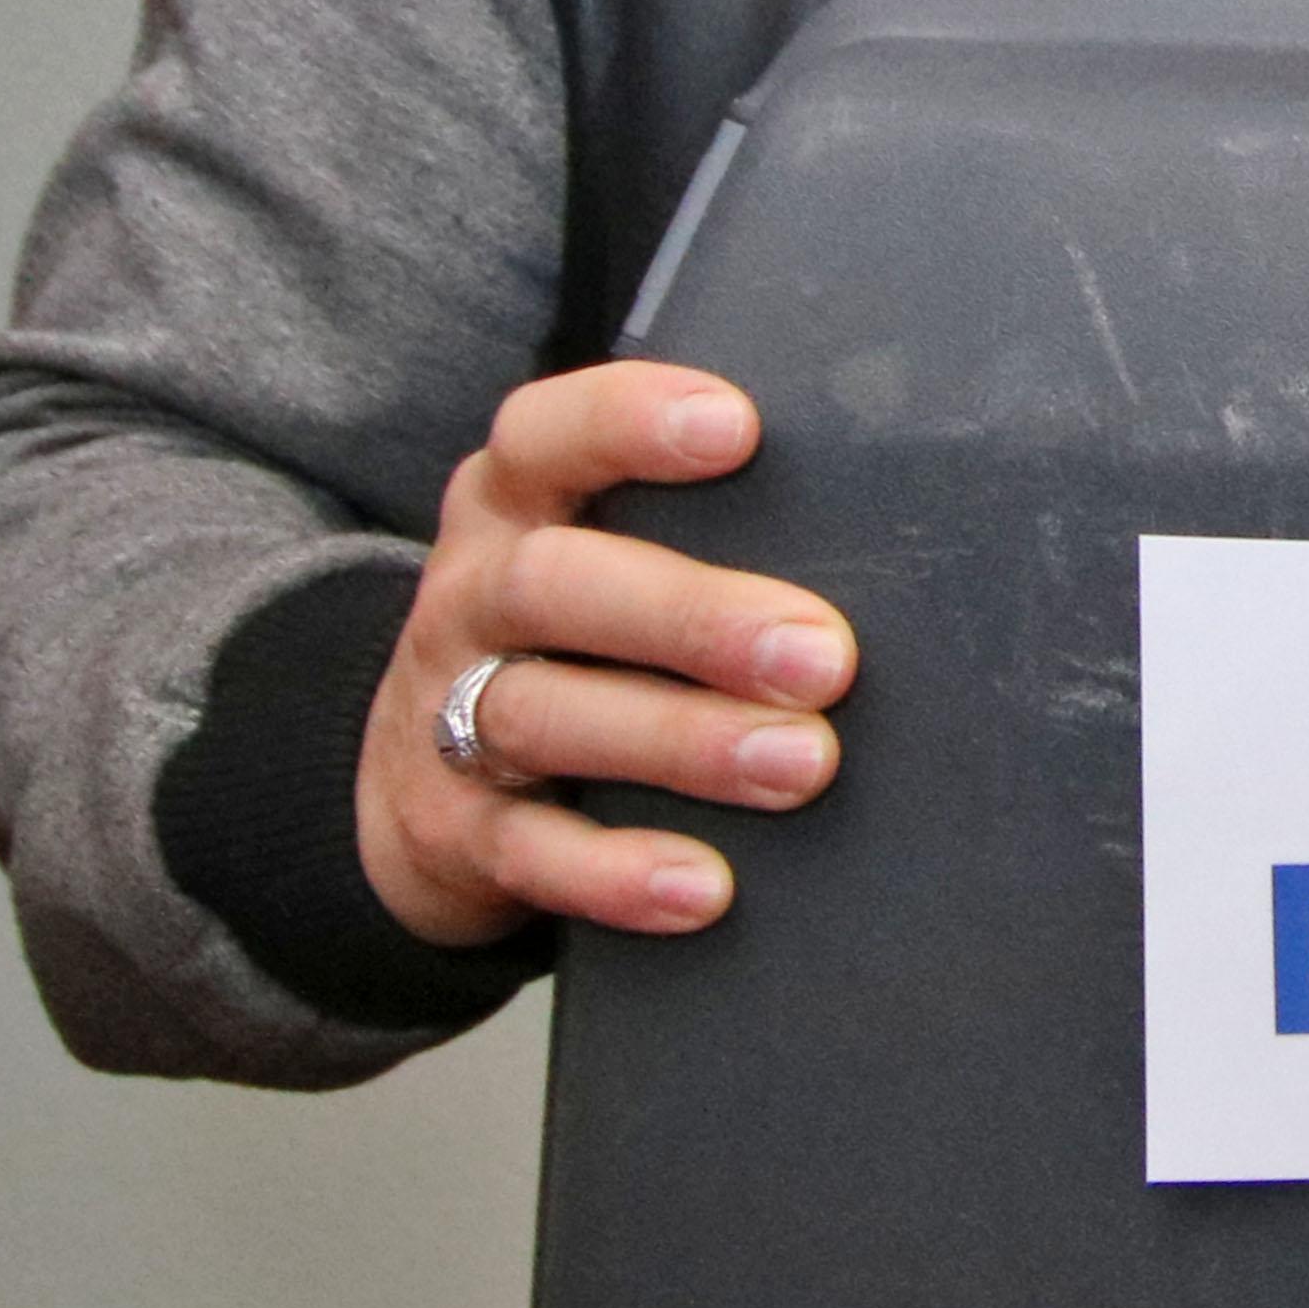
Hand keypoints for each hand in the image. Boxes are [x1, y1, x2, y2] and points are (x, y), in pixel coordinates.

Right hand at [354, 361, 858, 946]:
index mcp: (516, 506)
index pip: (545, 435)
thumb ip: (707, 526)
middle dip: (696, 616)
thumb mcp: (601, 552)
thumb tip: (894, 528)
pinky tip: (705, 886)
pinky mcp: (452, 833)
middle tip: (824, 655)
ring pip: (543, 717)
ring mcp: (447, 717)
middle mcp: (470, 599)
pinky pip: (529, 853)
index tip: (738, 428)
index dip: (628, 421)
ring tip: (802, 764)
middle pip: (555, 585)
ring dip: (682, 742)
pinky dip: (617, 874)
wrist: (413, 780)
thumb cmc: (572, 636)